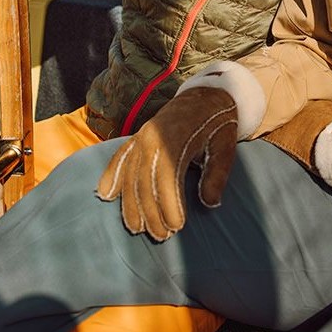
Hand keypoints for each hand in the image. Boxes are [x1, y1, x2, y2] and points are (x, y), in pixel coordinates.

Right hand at [96, 87, 237, 239]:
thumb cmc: (218, 124)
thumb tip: (209, 203)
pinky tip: (105, 195)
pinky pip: (120, 158)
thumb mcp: (226, 146)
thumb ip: (217, 174)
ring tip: (137, 228)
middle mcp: (152, 136)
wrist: (207, 95)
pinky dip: (111, 175)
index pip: (167, 176)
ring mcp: (141, 136)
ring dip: (132, 204)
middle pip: (145, 180)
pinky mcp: (137, 137)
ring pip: (130, 175)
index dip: (169, 204)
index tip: (176, 226)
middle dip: (151, 212)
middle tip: (160, 236)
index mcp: (176, 136)